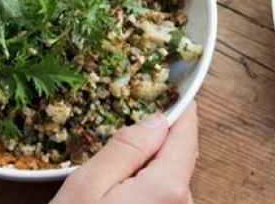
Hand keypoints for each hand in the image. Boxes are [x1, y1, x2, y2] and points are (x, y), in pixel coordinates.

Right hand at [50, 102, 198, 203]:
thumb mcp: (88, 186)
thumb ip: (126, 149)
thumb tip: (157, 120)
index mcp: (169, 188)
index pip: (186, 133)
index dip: (179, 106)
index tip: (173, 83)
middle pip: (179, 155)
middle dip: (158, 137)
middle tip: (128, 118)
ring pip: (169, 179)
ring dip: (149, 165)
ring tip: (114, 163)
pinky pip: (162, 198)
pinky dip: (146, 186)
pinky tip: (118, 190)